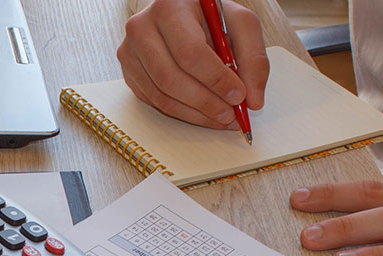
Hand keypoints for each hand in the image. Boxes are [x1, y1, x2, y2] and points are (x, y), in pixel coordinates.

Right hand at [117, 0, 269, 129]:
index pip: (189, 52)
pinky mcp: (129, 72)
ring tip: (222, 117)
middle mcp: (142, 28)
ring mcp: (130, 52)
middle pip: (171, 78)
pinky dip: (182, 113)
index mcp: (169, 8)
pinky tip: (203, 112)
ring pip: (161, 95)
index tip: (238, 96)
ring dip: (195, 114)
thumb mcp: (241, 25)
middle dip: (206, 102)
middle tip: (231, 114)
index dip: (215, 79)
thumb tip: (252, 100)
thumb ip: (253, 59)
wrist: (184, 16)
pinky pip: (154, 101)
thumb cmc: (210, 18)